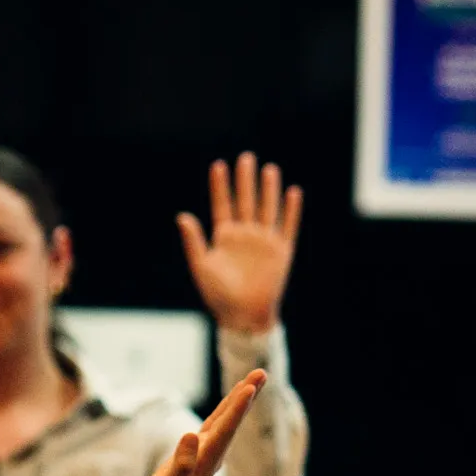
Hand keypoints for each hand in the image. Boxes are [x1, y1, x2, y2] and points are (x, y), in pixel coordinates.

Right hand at [129, 369, 266, 475]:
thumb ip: (179, 467)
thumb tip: (191, 437)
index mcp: (204, 462)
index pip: (225, 430)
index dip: (237, 408)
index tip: (250, 387)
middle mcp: (210, 457)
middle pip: (232, 421)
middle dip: (247, 396)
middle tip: (262, 372)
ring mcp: (206, 455)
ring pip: (226, 421)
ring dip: (240, 400)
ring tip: (254, 379)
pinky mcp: (197, 455)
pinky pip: (215, 426)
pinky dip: (226, 410)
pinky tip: (232, 401)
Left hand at [177, 152, 300, 334]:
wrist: (243, 317)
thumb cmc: (218, 296)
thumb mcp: (201, 267)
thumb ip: (194, 241)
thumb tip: (182, 216)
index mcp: (224, 237)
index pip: (222, 205)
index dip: (220, 186)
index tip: (218, 166)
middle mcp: (245, 235)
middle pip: (245, 201)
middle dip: (245, 180)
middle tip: (246, 158)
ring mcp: (264, 242)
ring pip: (267, 209)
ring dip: (268, 190)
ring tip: (269, 169)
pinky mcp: (281, 252)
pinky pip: (287, 227)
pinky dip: (291, 211)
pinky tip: (293, 193)